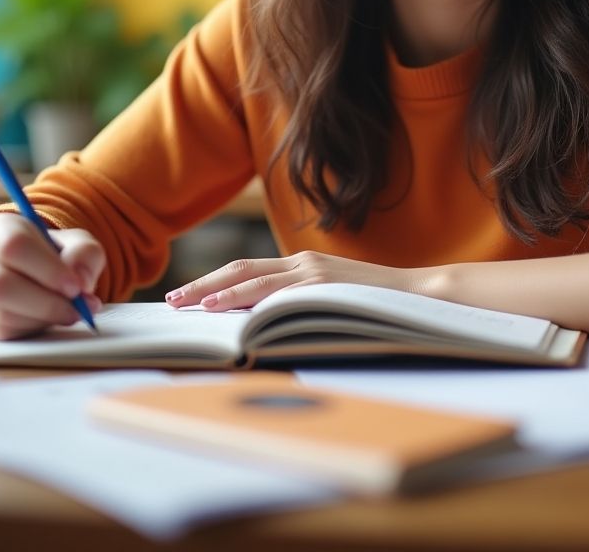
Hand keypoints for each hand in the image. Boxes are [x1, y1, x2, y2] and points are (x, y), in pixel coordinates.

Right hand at [0, 212, 104, 338]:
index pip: (14, 245)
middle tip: (78, 309)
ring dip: (42, 318)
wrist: (30, 270)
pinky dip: (31, 329)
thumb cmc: (54, 254)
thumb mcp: (76, 243)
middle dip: (45, 302)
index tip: (75, 287)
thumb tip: (80, 280)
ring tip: (69, 312)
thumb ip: (84, 254)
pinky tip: (48, 319)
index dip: (47, 269)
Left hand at [165, 251, 423, 311]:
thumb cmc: (373, 304)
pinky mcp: (322, 284)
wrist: (418, 294)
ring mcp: (312, 272)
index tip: (185, 296)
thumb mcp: (329, 300)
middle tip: (170, 300)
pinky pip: (276, 292)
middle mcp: (302, 263)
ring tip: (187, 305)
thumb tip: (259, 324)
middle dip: (202, 285)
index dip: (213, 282)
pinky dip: (246, 299)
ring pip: (252, 278)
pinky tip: (224, 310)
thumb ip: (298, 304)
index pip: (246, 270)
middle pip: (240, 269)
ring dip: (216, 292)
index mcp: (301, 265)